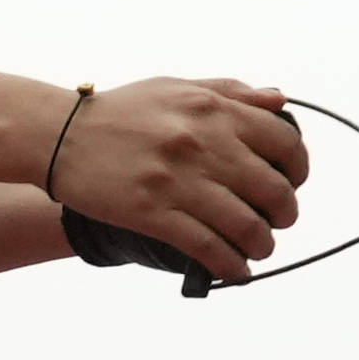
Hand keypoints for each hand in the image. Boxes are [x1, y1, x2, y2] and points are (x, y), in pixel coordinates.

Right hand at [54, 79, 309, 278]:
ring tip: (258, 250)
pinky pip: (209, 247)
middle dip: (285, 214)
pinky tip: (235, 271)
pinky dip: (231, 265)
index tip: (292, 182)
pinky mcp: (152, 213)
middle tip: (277, 221)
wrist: (60, 135)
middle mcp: (202, 142)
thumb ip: (230, 92)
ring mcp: (178, 181)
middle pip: (274, 189)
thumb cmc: (121, 111)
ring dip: (262, 246)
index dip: (299, 169)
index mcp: (212, 109)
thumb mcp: (176, 87)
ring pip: (247, 225)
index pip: (284, 141)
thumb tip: (279, 101)